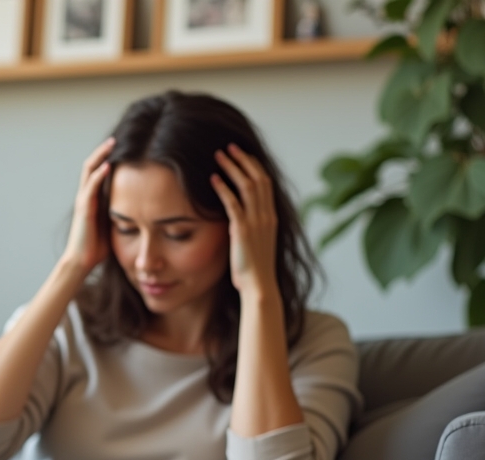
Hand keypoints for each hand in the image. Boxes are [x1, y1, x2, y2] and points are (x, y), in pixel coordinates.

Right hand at [60, 137, 114, 276]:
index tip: (124, 146)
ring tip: (112, 144)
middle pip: (92, 165)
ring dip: (100, 156)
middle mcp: (86, 195)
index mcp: (93, 197)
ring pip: (89, 171)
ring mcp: (83, 200)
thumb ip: (120, 209)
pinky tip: (108, 166)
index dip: (108, 157)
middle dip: (104, 150)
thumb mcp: (113, 222)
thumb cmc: (98, 246)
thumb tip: (140, 204)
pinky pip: (90, 188)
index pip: (99, 170)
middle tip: (117, 138)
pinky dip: (98, 176)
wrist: (83, 261)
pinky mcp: (83, 209)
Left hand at [211, 144, 278, 297]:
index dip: (254, 166)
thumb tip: (238, 220)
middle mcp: (267, 216)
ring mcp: (257, 222)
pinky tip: (212, 179)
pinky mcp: (243, 231)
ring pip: (247, 186)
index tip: (242, 155)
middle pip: (258, 178)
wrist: (259, 287)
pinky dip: (223, 189)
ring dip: (232, 168)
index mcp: (271, 217)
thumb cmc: (254, 270)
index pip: (265, 183)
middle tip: (229, 147)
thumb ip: (251, 227)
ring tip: (218, 156)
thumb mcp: (256, 243)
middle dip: (243, 160)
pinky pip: (233, 204)